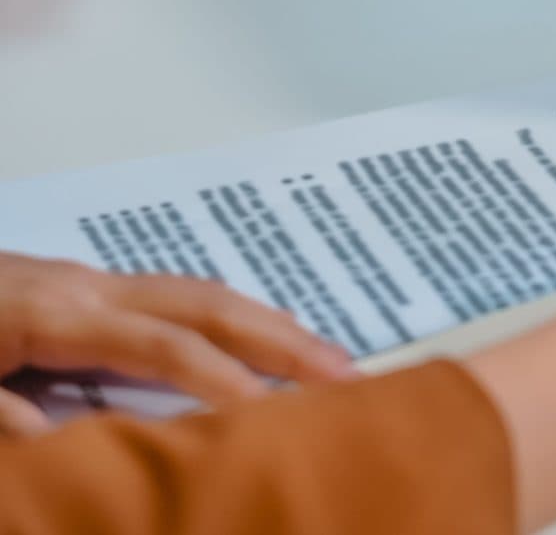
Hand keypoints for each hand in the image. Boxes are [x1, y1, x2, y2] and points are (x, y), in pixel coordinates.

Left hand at [0, 254, 354, 435]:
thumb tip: (73, 443)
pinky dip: (230, 322)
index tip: (274, 418)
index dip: (221, 382)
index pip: (162, 347)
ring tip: (329, 361)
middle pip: (206, 302)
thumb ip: (4, 419)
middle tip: (350, 374)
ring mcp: (84, 283)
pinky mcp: (77, 293)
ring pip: (199, 293)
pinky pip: (174, 301)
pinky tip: (256, 349)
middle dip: (281, 336)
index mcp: (53, 312)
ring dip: (269, 325)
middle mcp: (85, 287)